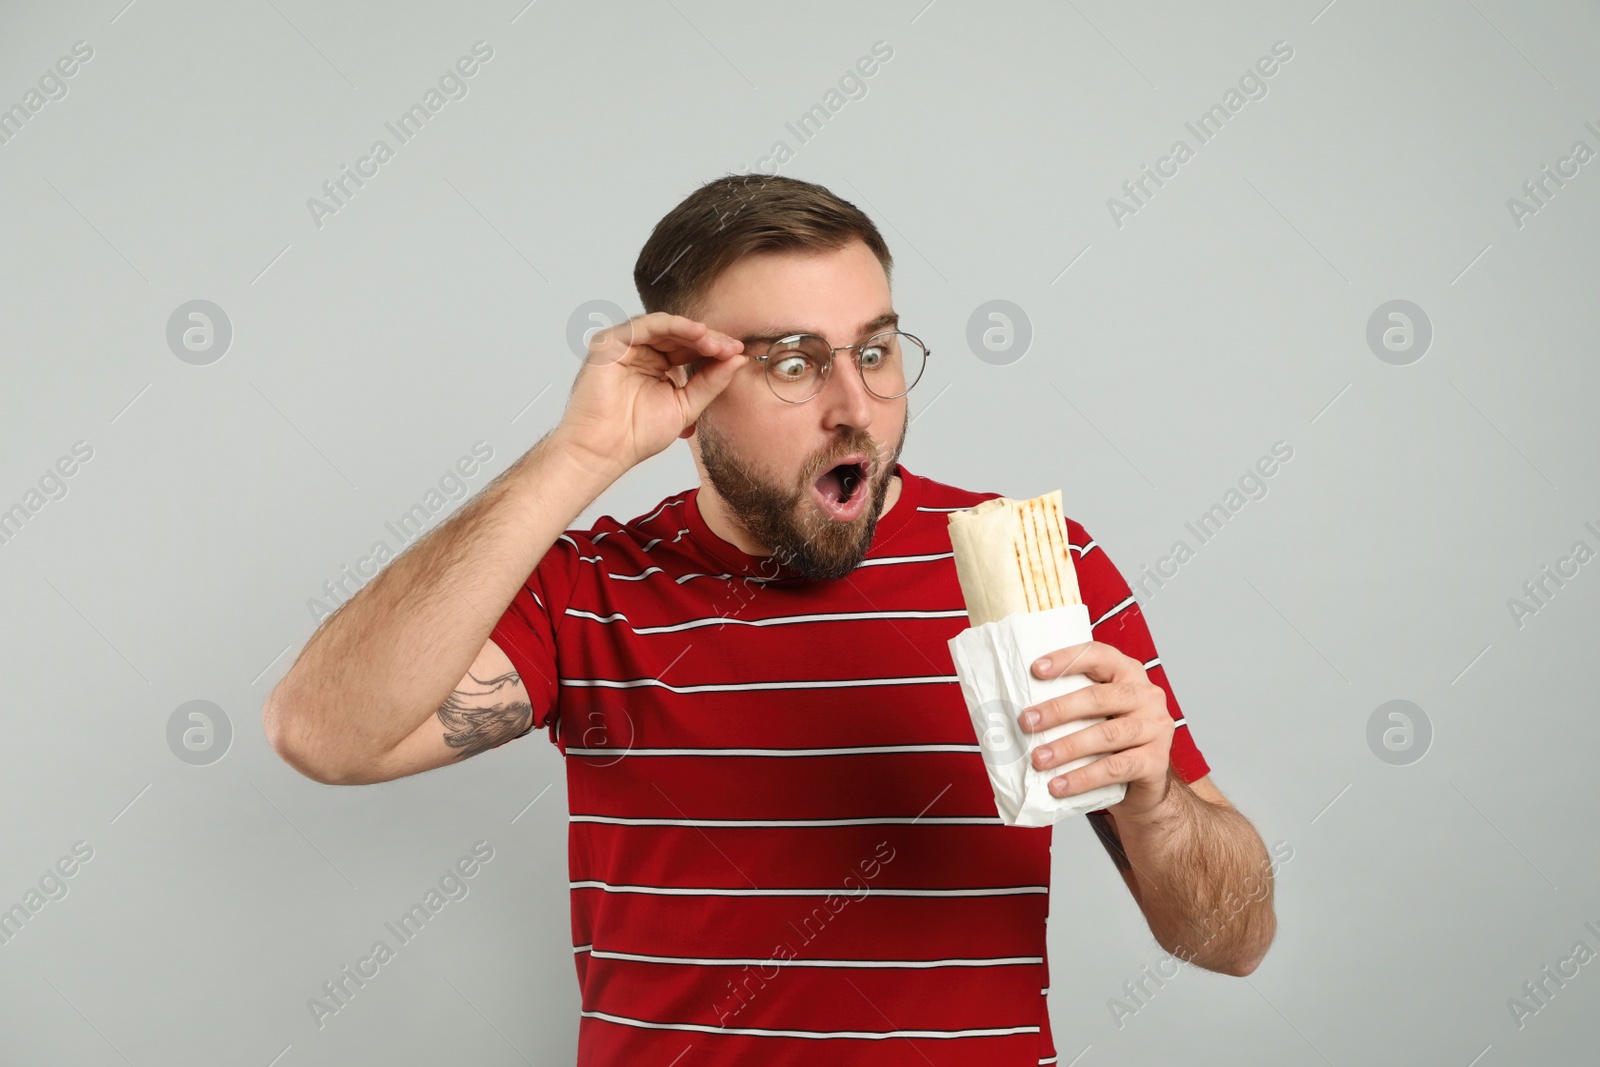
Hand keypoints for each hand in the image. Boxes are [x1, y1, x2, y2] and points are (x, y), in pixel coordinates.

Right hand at [555, 312, 747, 474]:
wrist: (606, 450)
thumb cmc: (637, 435)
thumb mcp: (687, 405)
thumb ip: (711, 382)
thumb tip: (738, 360)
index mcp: (658, 367)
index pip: (690, 349)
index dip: (715, 350)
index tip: (739, 354)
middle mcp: (642, 353)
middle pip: (681, 335)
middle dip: (709, 340)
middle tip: (732, 348)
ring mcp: (625, 345)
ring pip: (666, 327)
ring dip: (695, 332)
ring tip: (718, 344)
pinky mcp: (610, 341)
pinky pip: (646, 325)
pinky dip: (673, 325)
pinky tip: (697, 333)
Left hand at [1016, 641, 1174, 819]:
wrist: (1143, 785)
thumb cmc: (1110, 742)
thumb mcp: (1094, 714)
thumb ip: (1070, 704)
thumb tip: (1017, 710)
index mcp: (1127, 673)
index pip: (1098, 655)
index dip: (1067, 659)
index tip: (1035, 669)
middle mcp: (1147, 696)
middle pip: (1099, 698)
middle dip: (1058, 710)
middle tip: (1026, 722)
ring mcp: (1156, 728)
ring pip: (1106, 734)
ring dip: (1067, 748)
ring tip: (1038, 759)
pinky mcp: (1156, 761)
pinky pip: (1115, 768)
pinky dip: (1083, 778)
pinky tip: (1059, 785)